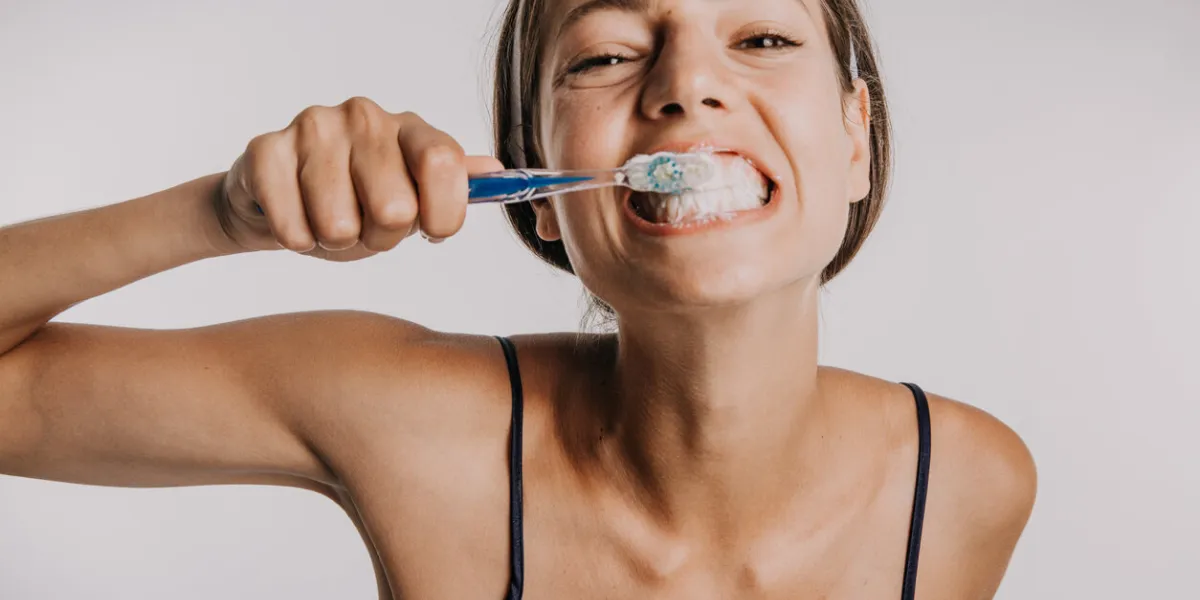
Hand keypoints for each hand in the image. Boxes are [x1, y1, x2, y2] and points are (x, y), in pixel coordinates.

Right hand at [216, 97, 502, 260]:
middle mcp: (364, 117)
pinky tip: (297, 220)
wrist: (276, 194)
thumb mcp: (412, 193)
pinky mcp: (266, 150)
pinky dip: (298, 240)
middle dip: (382, 237)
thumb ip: (452, 184)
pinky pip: (293, 227)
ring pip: (340, 225)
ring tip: (329, 221)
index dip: (444, 214)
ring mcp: (313, 128)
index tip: (431, 232)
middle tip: (366, 226)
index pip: (445, 164)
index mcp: (408, 127)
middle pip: (394, 209)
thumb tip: (496, 171)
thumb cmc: (354, 197)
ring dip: (336, 241)